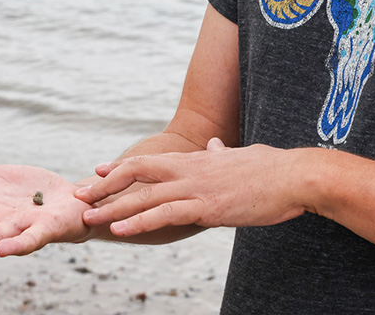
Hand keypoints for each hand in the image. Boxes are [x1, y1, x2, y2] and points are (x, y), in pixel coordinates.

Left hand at [74, 139, 307, 237]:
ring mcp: (197, 187)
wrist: (296, 176)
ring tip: (88, 217)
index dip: (121, 167)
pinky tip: (120, 229)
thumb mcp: (242, 157)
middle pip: (137, 172)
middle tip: (79, 196)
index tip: (96, 174)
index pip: (149, 161)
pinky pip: (165, 214)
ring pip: (144, 195)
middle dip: (104, 186)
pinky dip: (139, 220)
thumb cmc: (273, 169)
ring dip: (112, 206)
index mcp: (197, 160)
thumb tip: (217, 146)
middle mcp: (190, 169)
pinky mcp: (207, 206)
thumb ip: (224, 154)